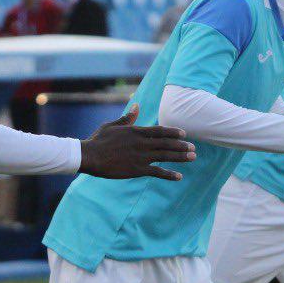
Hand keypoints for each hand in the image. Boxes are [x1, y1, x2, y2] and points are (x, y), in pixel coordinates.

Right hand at [79, 105, 195, 180]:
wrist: (90, 156)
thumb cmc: (99, 140)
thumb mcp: (113, 125)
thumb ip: (128, 117)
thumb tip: (137, 106)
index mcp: (136, 131)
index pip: (160, 131)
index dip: (173, 132)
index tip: (184, 134)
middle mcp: (142, 143)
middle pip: (166, 143)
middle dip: (181, 146)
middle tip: (193, 148)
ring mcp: (140, 156)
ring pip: (165, 156)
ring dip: (180, 157)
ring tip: (192, 157)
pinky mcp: (137, 170)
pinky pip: (156, 172)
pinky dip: (168, 174)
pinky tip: (179, 176)